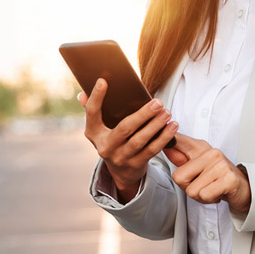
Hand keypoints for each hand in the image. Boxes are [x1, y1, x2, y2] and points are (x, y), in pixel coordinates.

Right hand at [80, 79, 178, 202]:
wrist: (120, 172)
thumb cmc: (113, 140)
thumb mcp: (100, 129)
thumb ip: (93, 110)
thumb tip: (83, 93)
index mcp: (93, 133)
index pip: (92, 113)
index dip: (96, 97)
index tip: (103, 81)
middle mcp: (104, 147)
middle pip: (124, 129)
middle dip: (143, 115)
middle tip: (158, 102)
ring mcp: (120, 158)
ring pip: (140, 140)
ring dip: (155, 126)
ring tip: (167, 113)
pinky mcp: (135, 165)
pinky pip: (151, 150)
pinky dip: (163, 138)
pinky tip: (172, 127)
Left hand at [164, 133, 251, 212]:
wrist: (244, 189)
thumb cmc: (218, 178)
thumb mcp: (199, 165)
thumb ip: (181, 157)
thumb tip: (165, 145)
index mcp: (200, 147)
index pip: (178, 141)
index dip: (166, 141)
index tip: (163, 137)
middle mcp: (210, 153)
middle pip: (179, 177)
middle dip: (188, 188)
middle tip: (202, 185)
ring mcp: (220, 165)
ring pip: (191, 190)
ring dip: (200, 196)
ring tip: (212, 189)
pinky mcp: (228, 179)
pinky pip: (204, 195)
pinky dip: (209, 200)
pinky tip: (218, 193)